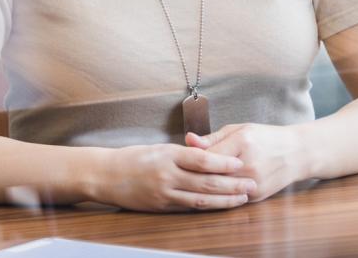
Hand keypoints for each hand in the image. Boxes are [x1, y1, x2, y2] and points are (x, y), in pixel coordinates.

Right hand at [91, 143, 255, 211]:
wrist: (105, 175)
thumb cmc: (135, 157)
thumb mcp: (160, 148)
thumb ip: (185, 152)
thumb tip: (212, 153)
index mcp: (168, 155)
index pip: (201, 159)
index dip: (223, 162)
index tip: (241, 163)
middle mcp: (167, 175)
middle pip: (206, 182)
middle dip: (232, 184)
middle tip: (252, 184)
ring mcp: (164, 193)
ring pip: (200, 199)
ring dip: (224, 200)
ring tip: (242, 198)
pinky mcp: (161, 207)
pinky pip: (188, 208)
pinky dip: (207, 208)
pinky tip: (220, 207)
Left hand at [187, 124, 304, 201]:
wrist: (297, 153)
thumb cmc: (266, 137)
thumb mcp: (240, 129)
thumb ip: (213, 138)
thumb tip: (188, 140)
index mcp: (243, 142)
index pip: (206, 157)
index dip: (190, 160)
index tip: (178, 160)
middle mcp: (248, 164)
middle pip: (210, 176)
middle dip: (193, 177)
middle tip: (178, 175)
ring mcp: (253, 183)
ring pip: (219, 191)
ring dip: (203, 189)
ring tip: (189, 185)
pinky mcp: (256, 196)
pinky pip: (230, 199)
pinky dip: (218, 196)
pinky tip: (207, 192)